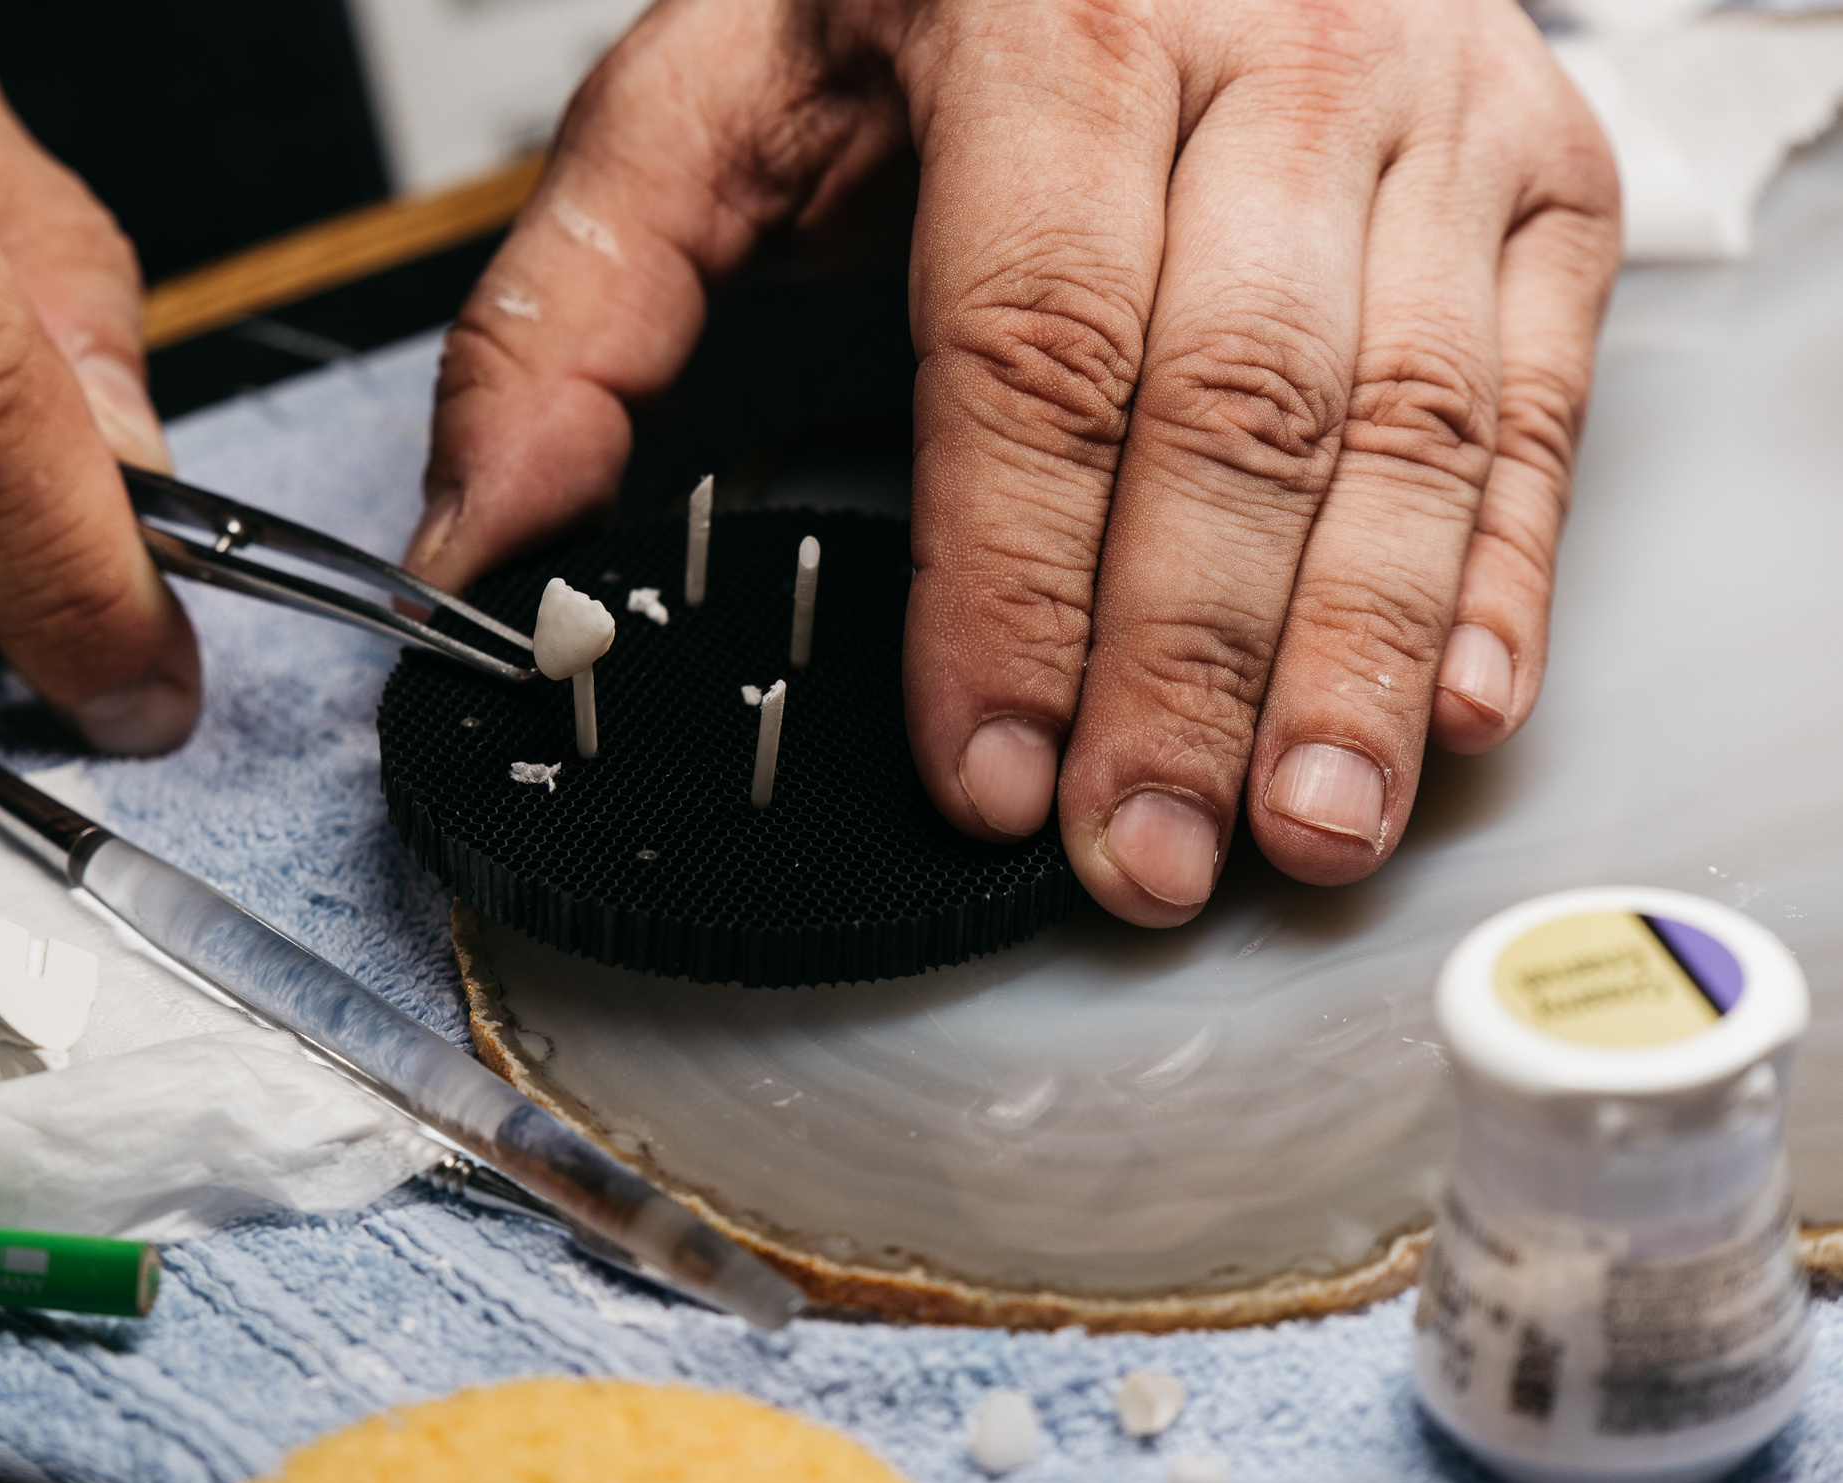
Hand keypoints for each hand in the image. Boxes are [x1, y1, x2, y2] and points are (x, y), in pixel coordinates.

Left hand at [406, 0, 1617, 924]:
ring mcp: (1424, 103)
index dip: (1011, 586)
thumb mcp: (714, 88)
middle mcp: (1264, 48)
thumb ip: (580, 304)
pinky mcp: (1535, 165)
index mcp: (1043, 22)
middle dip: (1180, 669)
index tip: (990, 768)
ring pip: (1405, 421)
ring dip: (1354, 657)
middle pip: (1230, 411)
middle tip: (1140, 855)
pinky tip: (1455, 707)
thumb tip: (487, 537)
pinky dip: (1504, 568)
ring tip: (1299, 829)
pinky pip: (1539, 391)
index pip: (1030, 352)